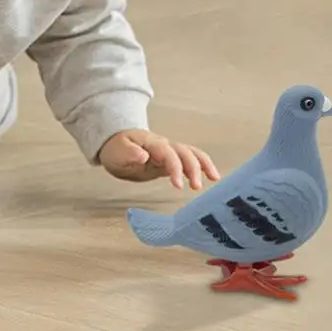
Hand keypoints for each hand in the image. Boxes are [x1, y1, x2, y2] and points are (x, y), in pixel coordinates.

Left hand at [98, 129, 219, 189]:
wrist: (117, 145)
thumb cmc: (116, 148)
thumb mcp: (117, 151)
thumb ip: (129, 153)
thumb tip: (142, 156)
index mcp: (152, 143)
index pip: (168, 153)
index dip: (175, 168)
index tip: (178, 186)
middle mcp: (165, 145)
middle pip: (185, 152)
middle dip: (194, 168)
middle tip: (197, 187)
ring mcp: (170, 151)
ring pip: (192, 153)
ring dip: (203, 164)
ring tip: (214, 178)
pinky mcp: (172, 160)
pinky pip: (190, 160)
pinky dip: (202, 166)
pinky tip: (211, 177)